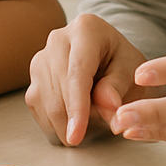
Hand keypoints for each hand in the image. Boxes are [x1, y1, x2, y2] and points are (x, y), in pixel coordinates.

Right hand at [24, 13, 162, 145]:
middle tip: (101, 129)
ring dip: (66, 123)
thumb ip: (120, 87)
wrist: (108, 57)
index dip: (77, 107)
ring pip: (45, 102)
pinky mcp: (33, 78)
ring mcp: (41, 58)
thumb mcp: (132, 71)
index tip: (77, 135)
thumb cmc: (122, 63)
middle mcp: (57, 40)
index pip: (77, 72)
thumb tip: (108, 106)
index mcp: (86, 30)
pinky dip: (56, 124)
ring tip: (93, 119)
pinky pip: (39, 109)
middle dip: (75, 120)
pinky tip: (74, 119)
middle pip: (58, 90)